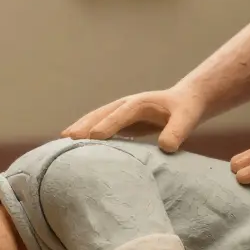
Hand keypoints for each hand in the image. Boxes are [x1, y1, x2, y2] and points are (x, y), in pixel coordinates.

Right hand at [62, 86, 206, 152]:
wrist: (184, 102)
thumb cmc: (186, 111)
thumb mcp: (187, 119)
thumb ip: (177, 132)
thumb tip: (166, 146)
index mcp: (141, 103)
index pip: (121, 114)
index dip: (108, 124)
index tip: (94, 137)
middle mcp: (126, 105)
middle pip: (101, 114)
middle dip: (84, 125)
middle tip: (67, 138)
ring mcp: (120, 112)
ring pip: (95, 119)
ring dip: (80, 128)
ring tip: (62, 141)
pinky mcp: (119, 122)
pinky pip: (99, 126)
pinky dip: (86, 134)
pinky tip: (75, 146)